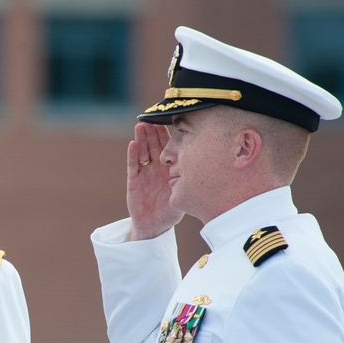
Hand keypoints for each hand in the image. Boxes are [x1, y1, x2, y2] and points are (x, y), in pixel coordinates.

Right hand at [126, 122, 181, 240]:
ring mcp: (144, 173)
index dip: (168, 134)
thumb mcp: (185, 191)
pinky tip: (133, 144)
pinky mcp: (134, 181)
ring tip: (141, 125)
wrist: (155, 226)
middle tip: (153, 116)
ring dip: (141, 138)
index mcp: (170, 168)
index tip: (171, 119)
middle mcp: (156, 168)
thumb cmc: (172, 210)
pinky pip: (133, 166)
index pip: (169, 146)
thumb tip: (210, 164)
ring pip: (143, 152)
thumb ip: (192, 178)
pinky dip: (133, 155)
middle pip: (154, 145)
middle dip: (153, 131)